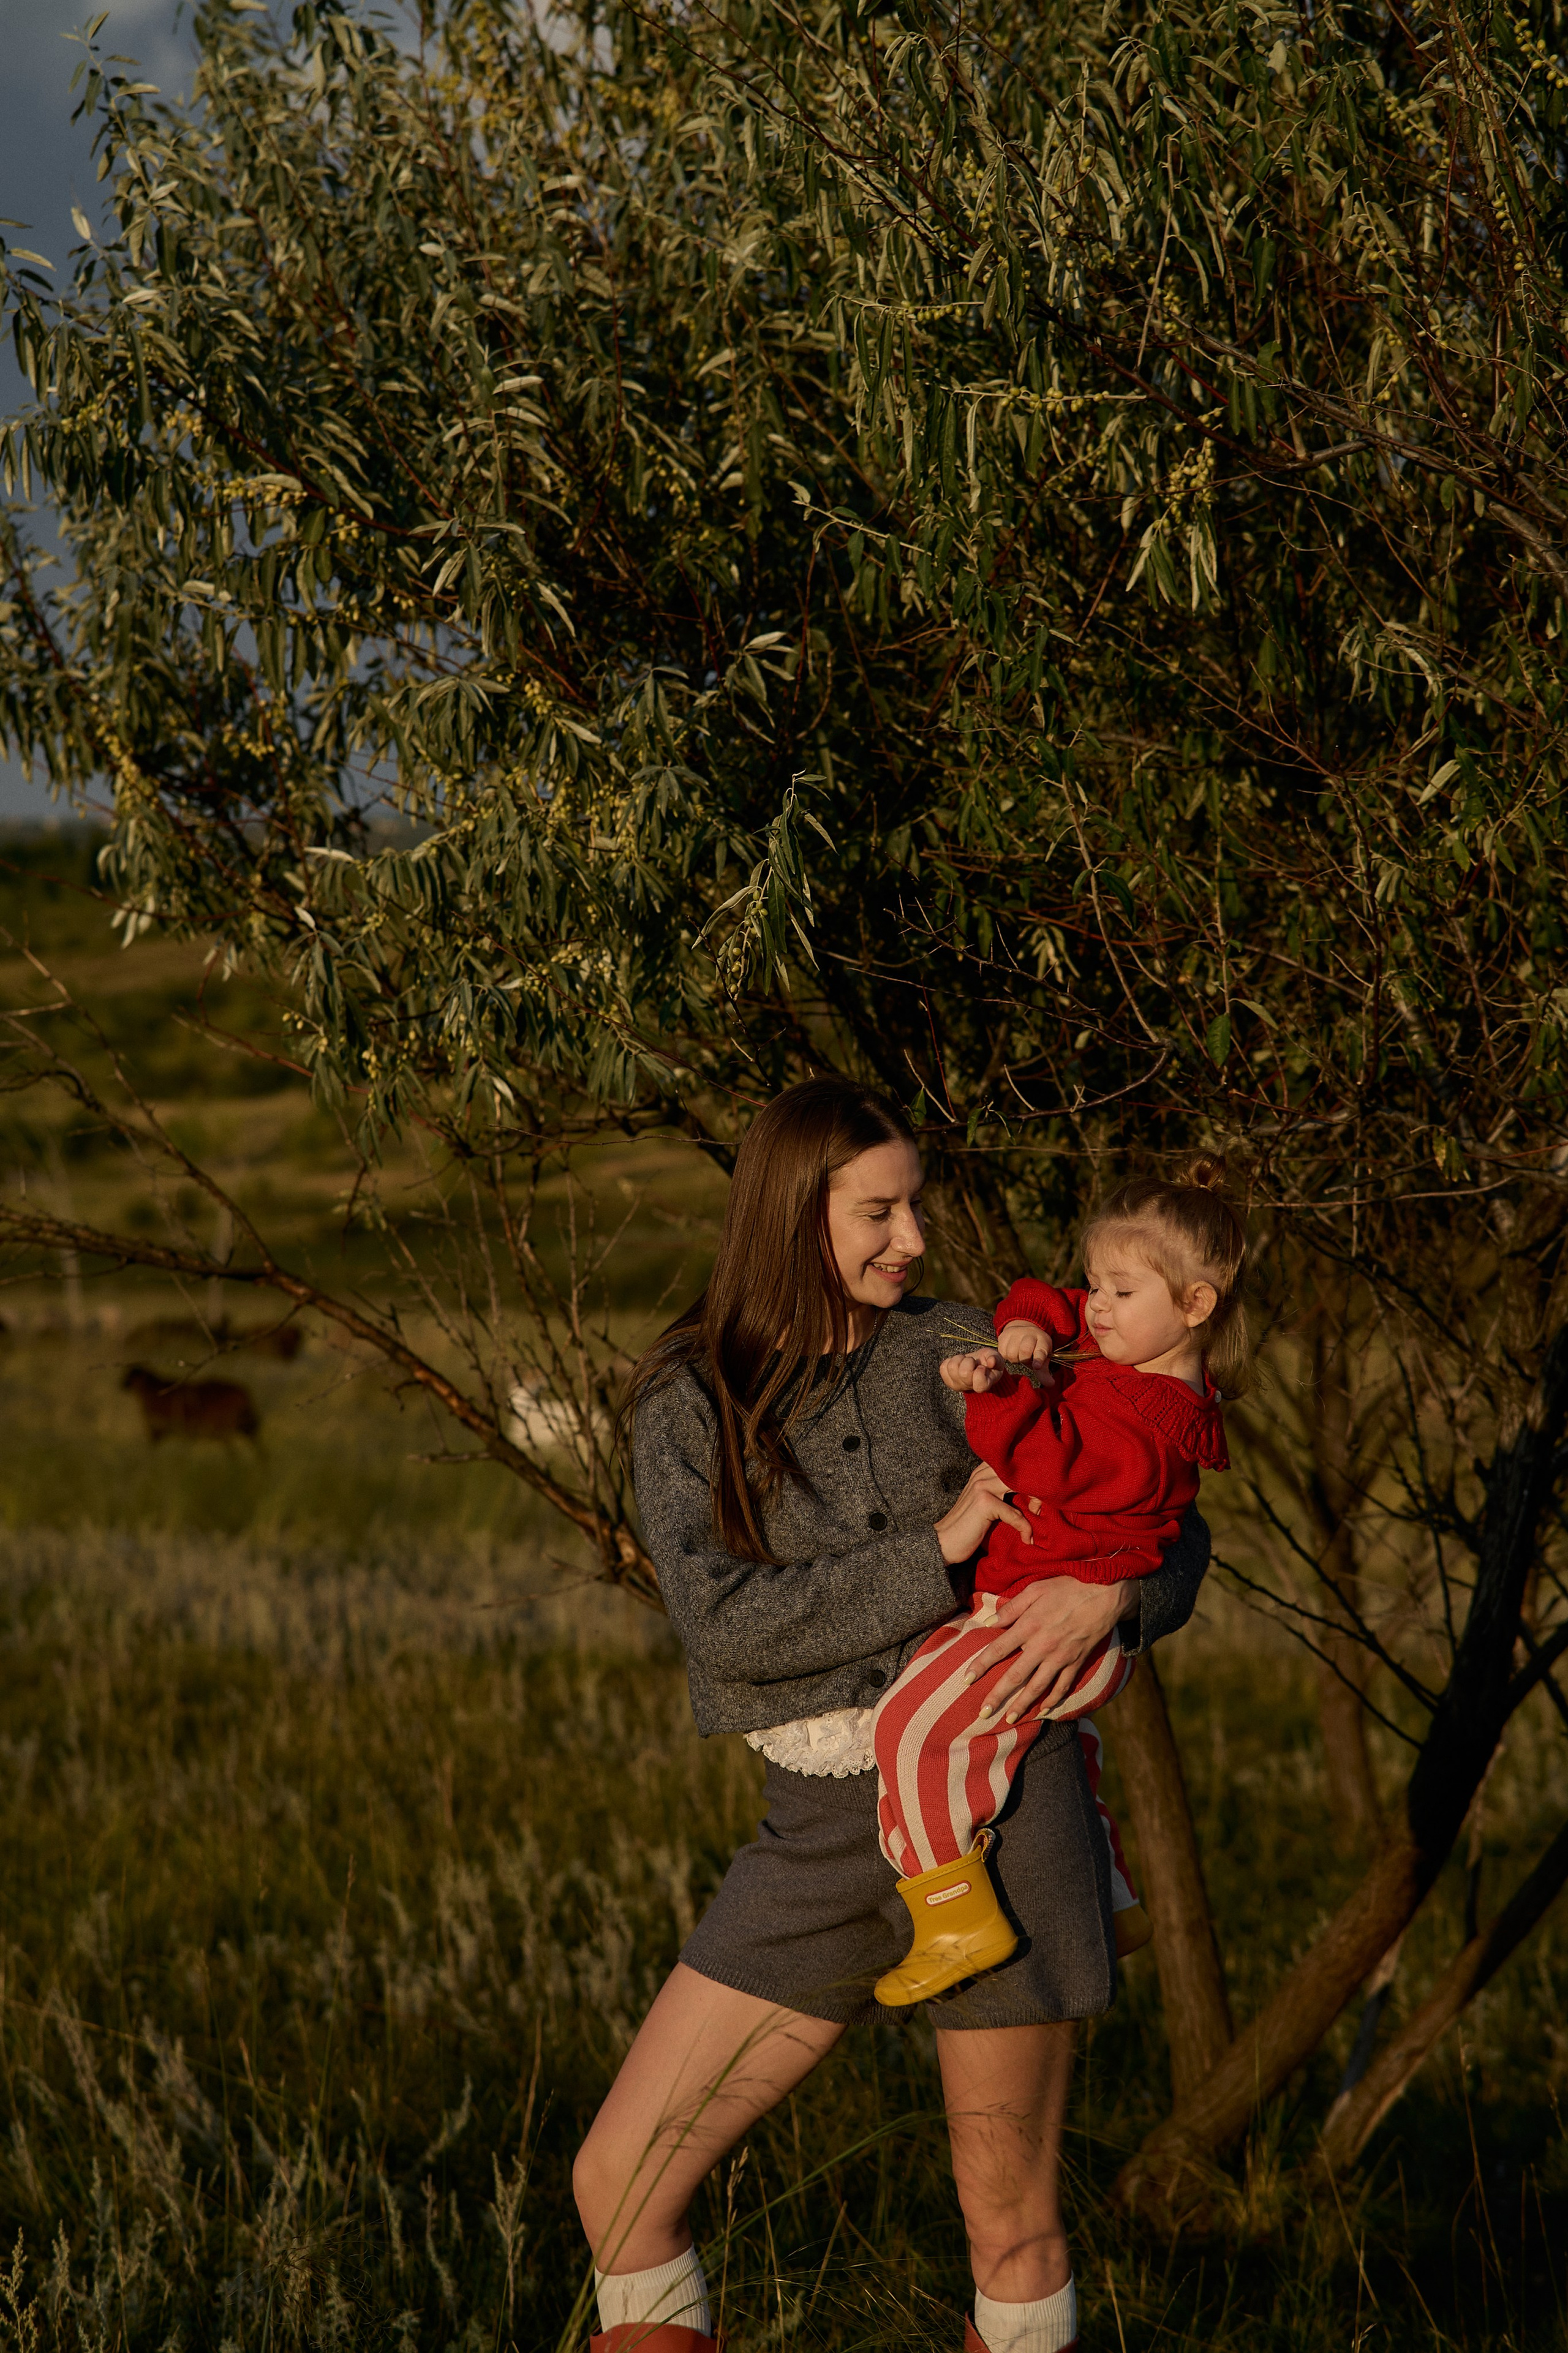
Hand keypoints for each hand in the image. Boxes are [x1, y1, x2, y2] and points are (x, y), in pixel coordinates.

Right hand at [934, 1463, 1042, 1564]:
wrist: (943, 1543)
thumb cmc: (967, 1527)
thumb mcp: (984, 1504)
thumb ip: (1001, 1493)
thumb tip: (1031, 1496)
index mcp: (982, 1472)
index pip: (1013, 1462)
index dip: (1030, 1474)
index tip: (1042, 1492)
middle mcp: (982, 1474)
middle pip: (1020, 1470)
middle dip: (1037, 1485)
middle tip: (1044, 1504)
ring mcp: (982, 1486)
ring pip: (1021, 1485)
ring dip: (1035, 1501)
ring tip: (1039, 1515)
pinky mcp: (984, 1503)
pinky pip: (1014, 1513)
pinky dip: (1024, 1527)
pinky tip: (1027, 1538)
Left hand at [940, 1347, 1017, 1394]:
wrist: (977, 1364)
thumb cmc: (988, 1361)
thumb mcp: (997, 1359)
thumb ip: (996, 1359)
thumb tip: (991, 1361)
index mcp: (985, 1385)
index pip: (980, 1385)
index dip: (980, 1373)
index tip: (982, 1366)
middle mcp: (970, 1387)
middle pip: (964, 1373)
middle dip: (969, 1361)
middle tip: (973, 1362)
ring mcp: (957, 1385)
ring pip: (952, 1367)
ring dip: (959, 1359)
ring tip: (965, 1361)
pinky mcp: (947, 1379)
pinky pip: (944, 1367)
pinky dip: (951, 1360)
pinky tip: (958, 1363)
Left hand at [964, 1578, 1135, 1720]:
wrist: (1105, 1593)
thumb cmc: (1067, 1586)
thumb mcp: (1035, 1589)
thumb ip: (1010, 1608)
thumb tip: (988, 1622)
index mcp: (1028, 1626)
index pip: (998, 1649)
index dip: (980, 1665)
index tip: (966, 1679)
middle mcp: (1042, 1646)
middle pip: (1015, 1676)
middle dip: (997, 1697)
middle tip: (983, 1713)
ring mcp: (1061, 1657)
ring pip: (1038, 1687)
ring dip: (1022, 1705)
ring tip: (1009, 1720)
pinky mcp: (1077, 1662)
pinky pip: (1063, 1686)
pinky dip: (1053, 1701)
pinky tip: (1043, 1711)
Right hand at [996, 1318, 1053, 1374]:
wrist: (1023, 1331)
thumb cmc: (1034, 1348)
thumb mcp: (1042, 1358)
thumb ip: (1043, 1372)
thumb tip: (1050, 1384)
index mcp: (1043, 1340)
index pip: (1041, 1350)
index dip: (1039, 1359)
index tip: (1036, 1367)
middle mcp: (1030, 1334)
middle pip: (1024, 1352)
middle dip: (1024, 1359)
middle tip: (1025, 1358)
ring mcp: (1016, 1332)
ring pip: (1011, 1353)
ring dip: (1014, 1358)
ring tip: (1018, 1354)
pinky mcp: (1004, 1334)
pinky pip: (1002, 1351)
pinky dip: (1005, 1355)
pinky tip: (1010, 1351)